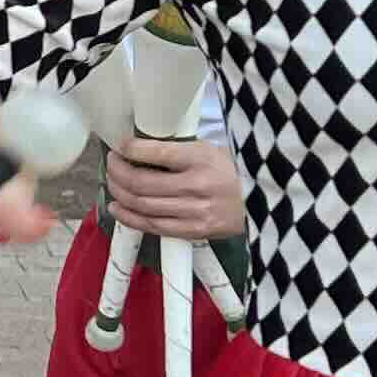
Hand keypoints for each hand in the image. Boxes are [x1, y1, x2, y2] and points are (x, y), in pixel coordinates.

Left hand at [105, 132, 245, 240]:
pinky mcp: (194, 231)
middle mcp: (198, 186)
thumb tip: (137, 149)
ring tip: (111, 183)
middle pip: (142, 181)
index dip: (130, 149)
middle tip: (111, 164)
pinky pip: (153, 226)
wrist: (265, 203)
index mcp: (203, 159)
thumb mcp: (209, 151)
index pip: (158, 152)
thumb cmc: (233, 172)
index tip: (119, 145)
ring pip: (143, 205)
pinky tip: (117, 207)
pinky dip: (129, 217)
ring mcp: (195, 211)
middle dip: (118, 172)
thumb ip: (177, 151)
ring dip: (119, 193)